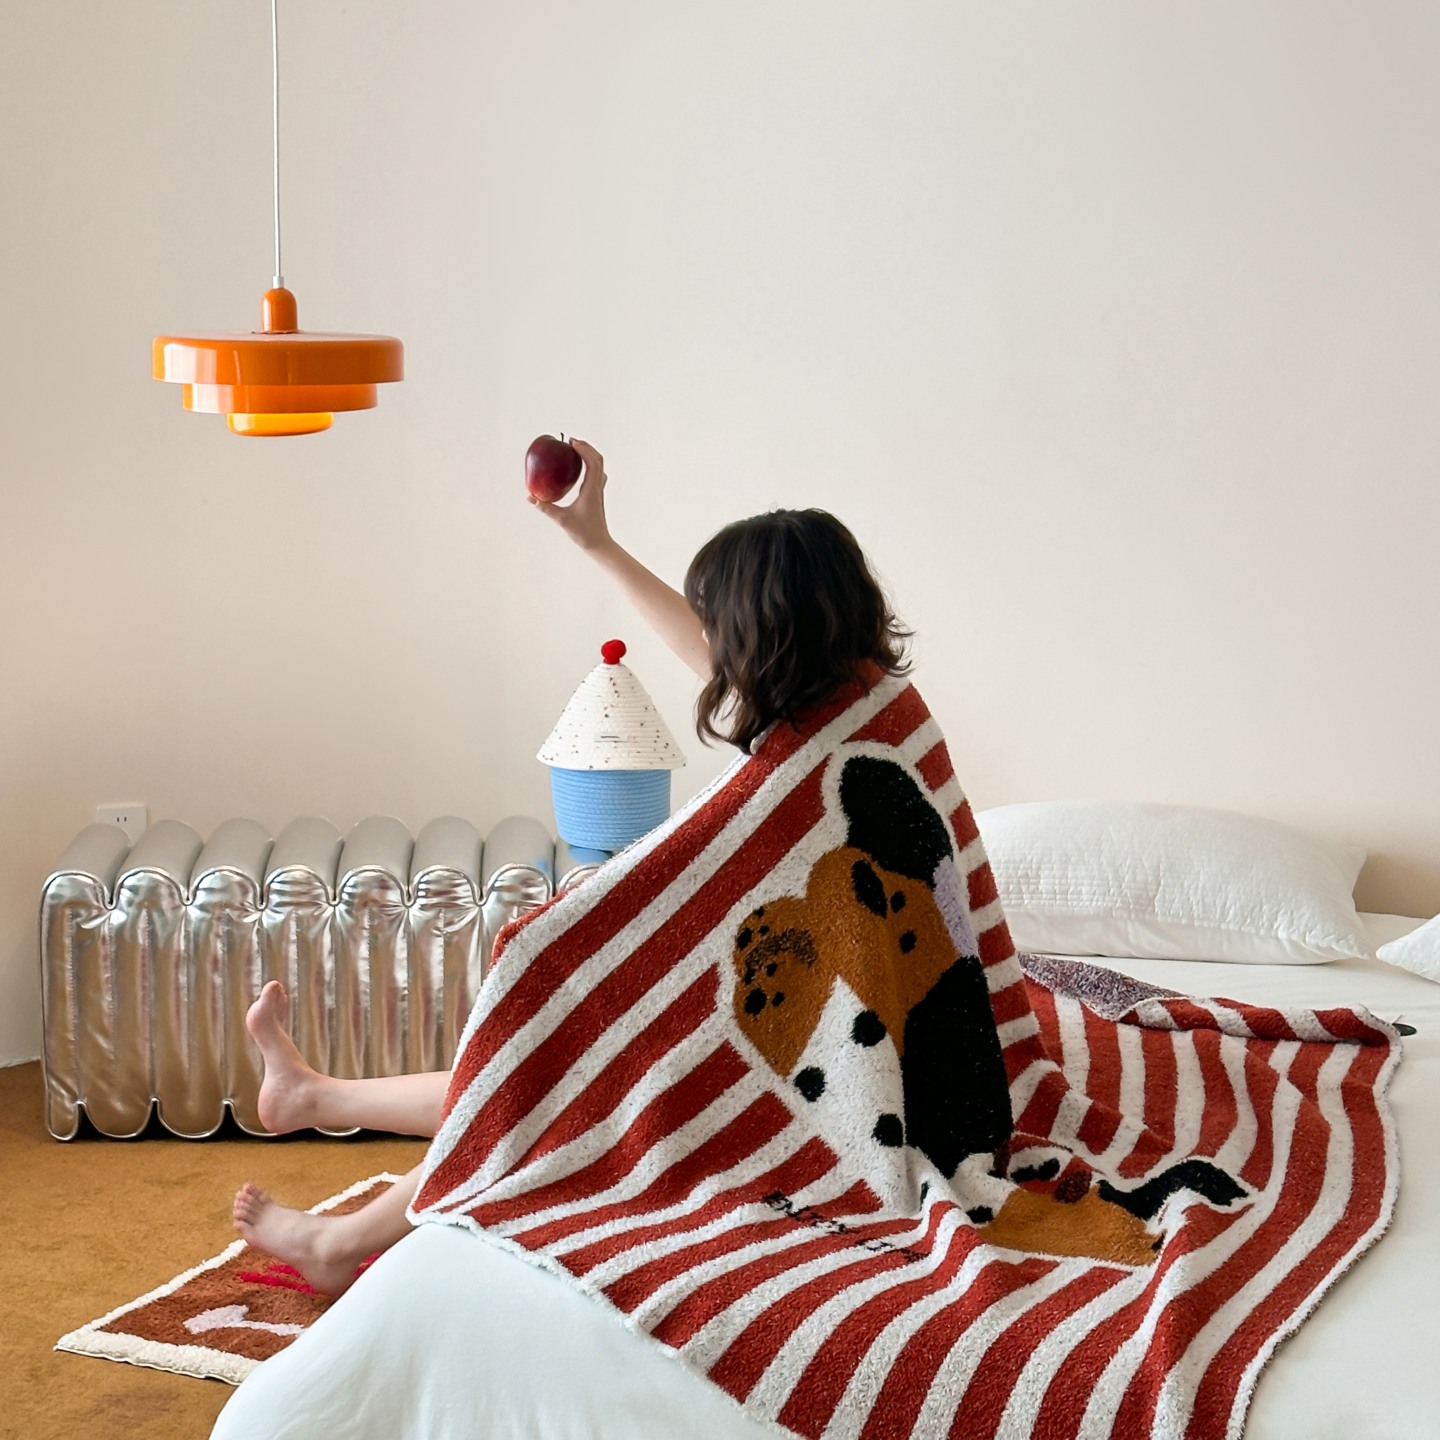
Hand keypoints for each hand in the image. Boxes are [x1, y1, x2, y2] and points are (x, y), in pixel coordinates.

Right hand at [528, 437, 612, 553]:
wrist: (599, 544)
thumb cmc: (583, 533)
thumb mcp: (561, 520)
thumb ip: (545, 508)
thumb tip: (529, 497)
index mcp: (591, 490)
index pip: (592, 463)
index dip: (584, 449)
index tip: (571, 442)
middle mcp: (597, 487)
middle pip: (598, 460)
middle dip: (587, 447)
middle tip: (571, 441)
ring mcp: (599, 491)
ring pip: (600, 466)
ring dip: (590, 454)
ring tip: (576, 449)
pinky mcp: (597, 496)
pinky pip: (597, 474)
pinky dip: (591, 464)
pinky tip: (580, 467)